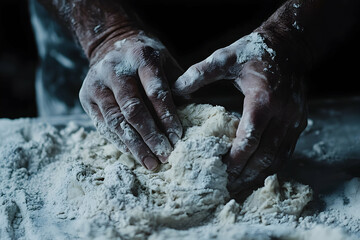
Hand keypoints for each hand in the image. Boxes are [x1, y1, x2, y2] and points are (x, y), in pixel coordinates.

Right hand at [79, 32, 182, 170]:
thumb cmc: (146, 59)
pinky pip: (103, 125)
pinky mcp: (86, 98)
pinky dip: (120, 142)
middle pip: (133, 109)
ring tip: (151, 162)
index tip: (177, 138)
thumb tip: (191, 117)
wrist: (111, 45)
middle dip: (150, 136)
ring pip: (115, 121)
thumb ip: (178, 86)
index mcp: (140, 56)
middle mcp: (114, 69)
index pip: (155, 92)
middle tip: (164, 155)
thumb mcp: (166, 63)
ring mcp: (96, 84)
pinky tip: (134, 153)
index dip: (167, 117)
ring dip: (135, 145)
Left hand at [173, 32, 306, 197]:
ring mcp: (294, 122)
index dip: (236, 157)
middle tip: (226, 188)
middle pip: (265, 155)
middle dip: (245, 174)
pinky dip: (270, 167)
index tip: (219, 171)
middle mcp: (283, 114)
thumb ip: (201, 73)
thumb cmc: (255, 52)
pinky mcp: (298, 125)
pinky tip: (255, 174)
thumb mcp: (227, 57)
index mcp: (264, 99)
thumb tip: (175, 89)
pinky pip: (285, 153)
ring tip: (238, 187)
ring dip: (258, 175)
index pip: (250, 136)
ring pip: (277, 158)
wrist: (290, 47)